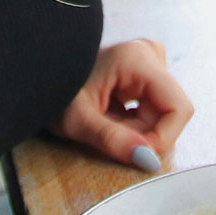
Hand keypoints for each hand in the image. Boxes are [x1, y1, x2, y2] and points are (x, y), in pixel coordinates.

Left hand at [52, 39, 194, 172]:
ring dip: (136, 130)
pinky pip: (152, 108)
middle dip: (142, 134)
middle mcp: (149, 54)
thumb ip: (113, 140)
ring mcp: (148, 61)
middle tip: (106, 133)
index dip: (163, 138)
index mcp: (138, 58)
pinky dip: (132, 122)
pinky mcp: (144, 72)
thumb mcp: (77, 121)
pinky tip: (109, 115)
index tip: (135, 153)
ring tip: (104, 122)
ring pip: (161, 113)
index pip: (179, 109)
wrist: (37, 75)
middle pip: (168, 113)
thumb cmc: (52, 90)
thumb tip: (149, 160)